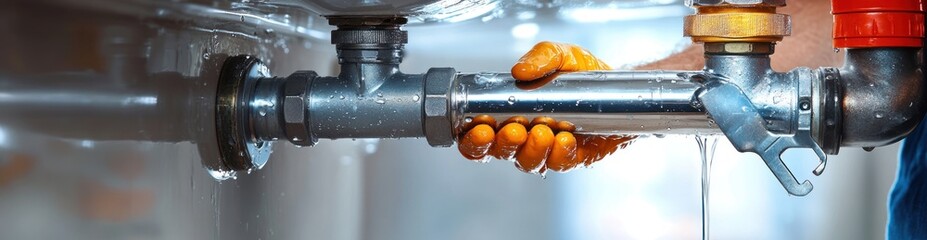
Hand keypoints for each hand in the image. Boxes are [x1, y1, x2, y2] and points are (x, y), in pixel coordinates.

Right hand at [457, 41, 633, 173]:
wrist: (618, 86)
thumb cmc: (581, 73)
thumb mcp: (560, 55)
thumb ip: (540, 57)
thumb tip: (520, 70)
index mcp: (509, 112)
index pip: (480, 133)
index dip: (473, 137)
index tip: (479, 126)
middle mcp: (523, 135)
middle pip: (499, 151)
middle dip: (502, 143)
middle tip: (512, 130)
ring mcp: (547, 149)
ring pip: (527, 161)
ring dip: (531, 150)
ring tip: (541, 132)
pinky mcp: (573, 158)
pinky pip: (560, 163)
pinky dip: (560, 154)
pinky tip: (564, 140)